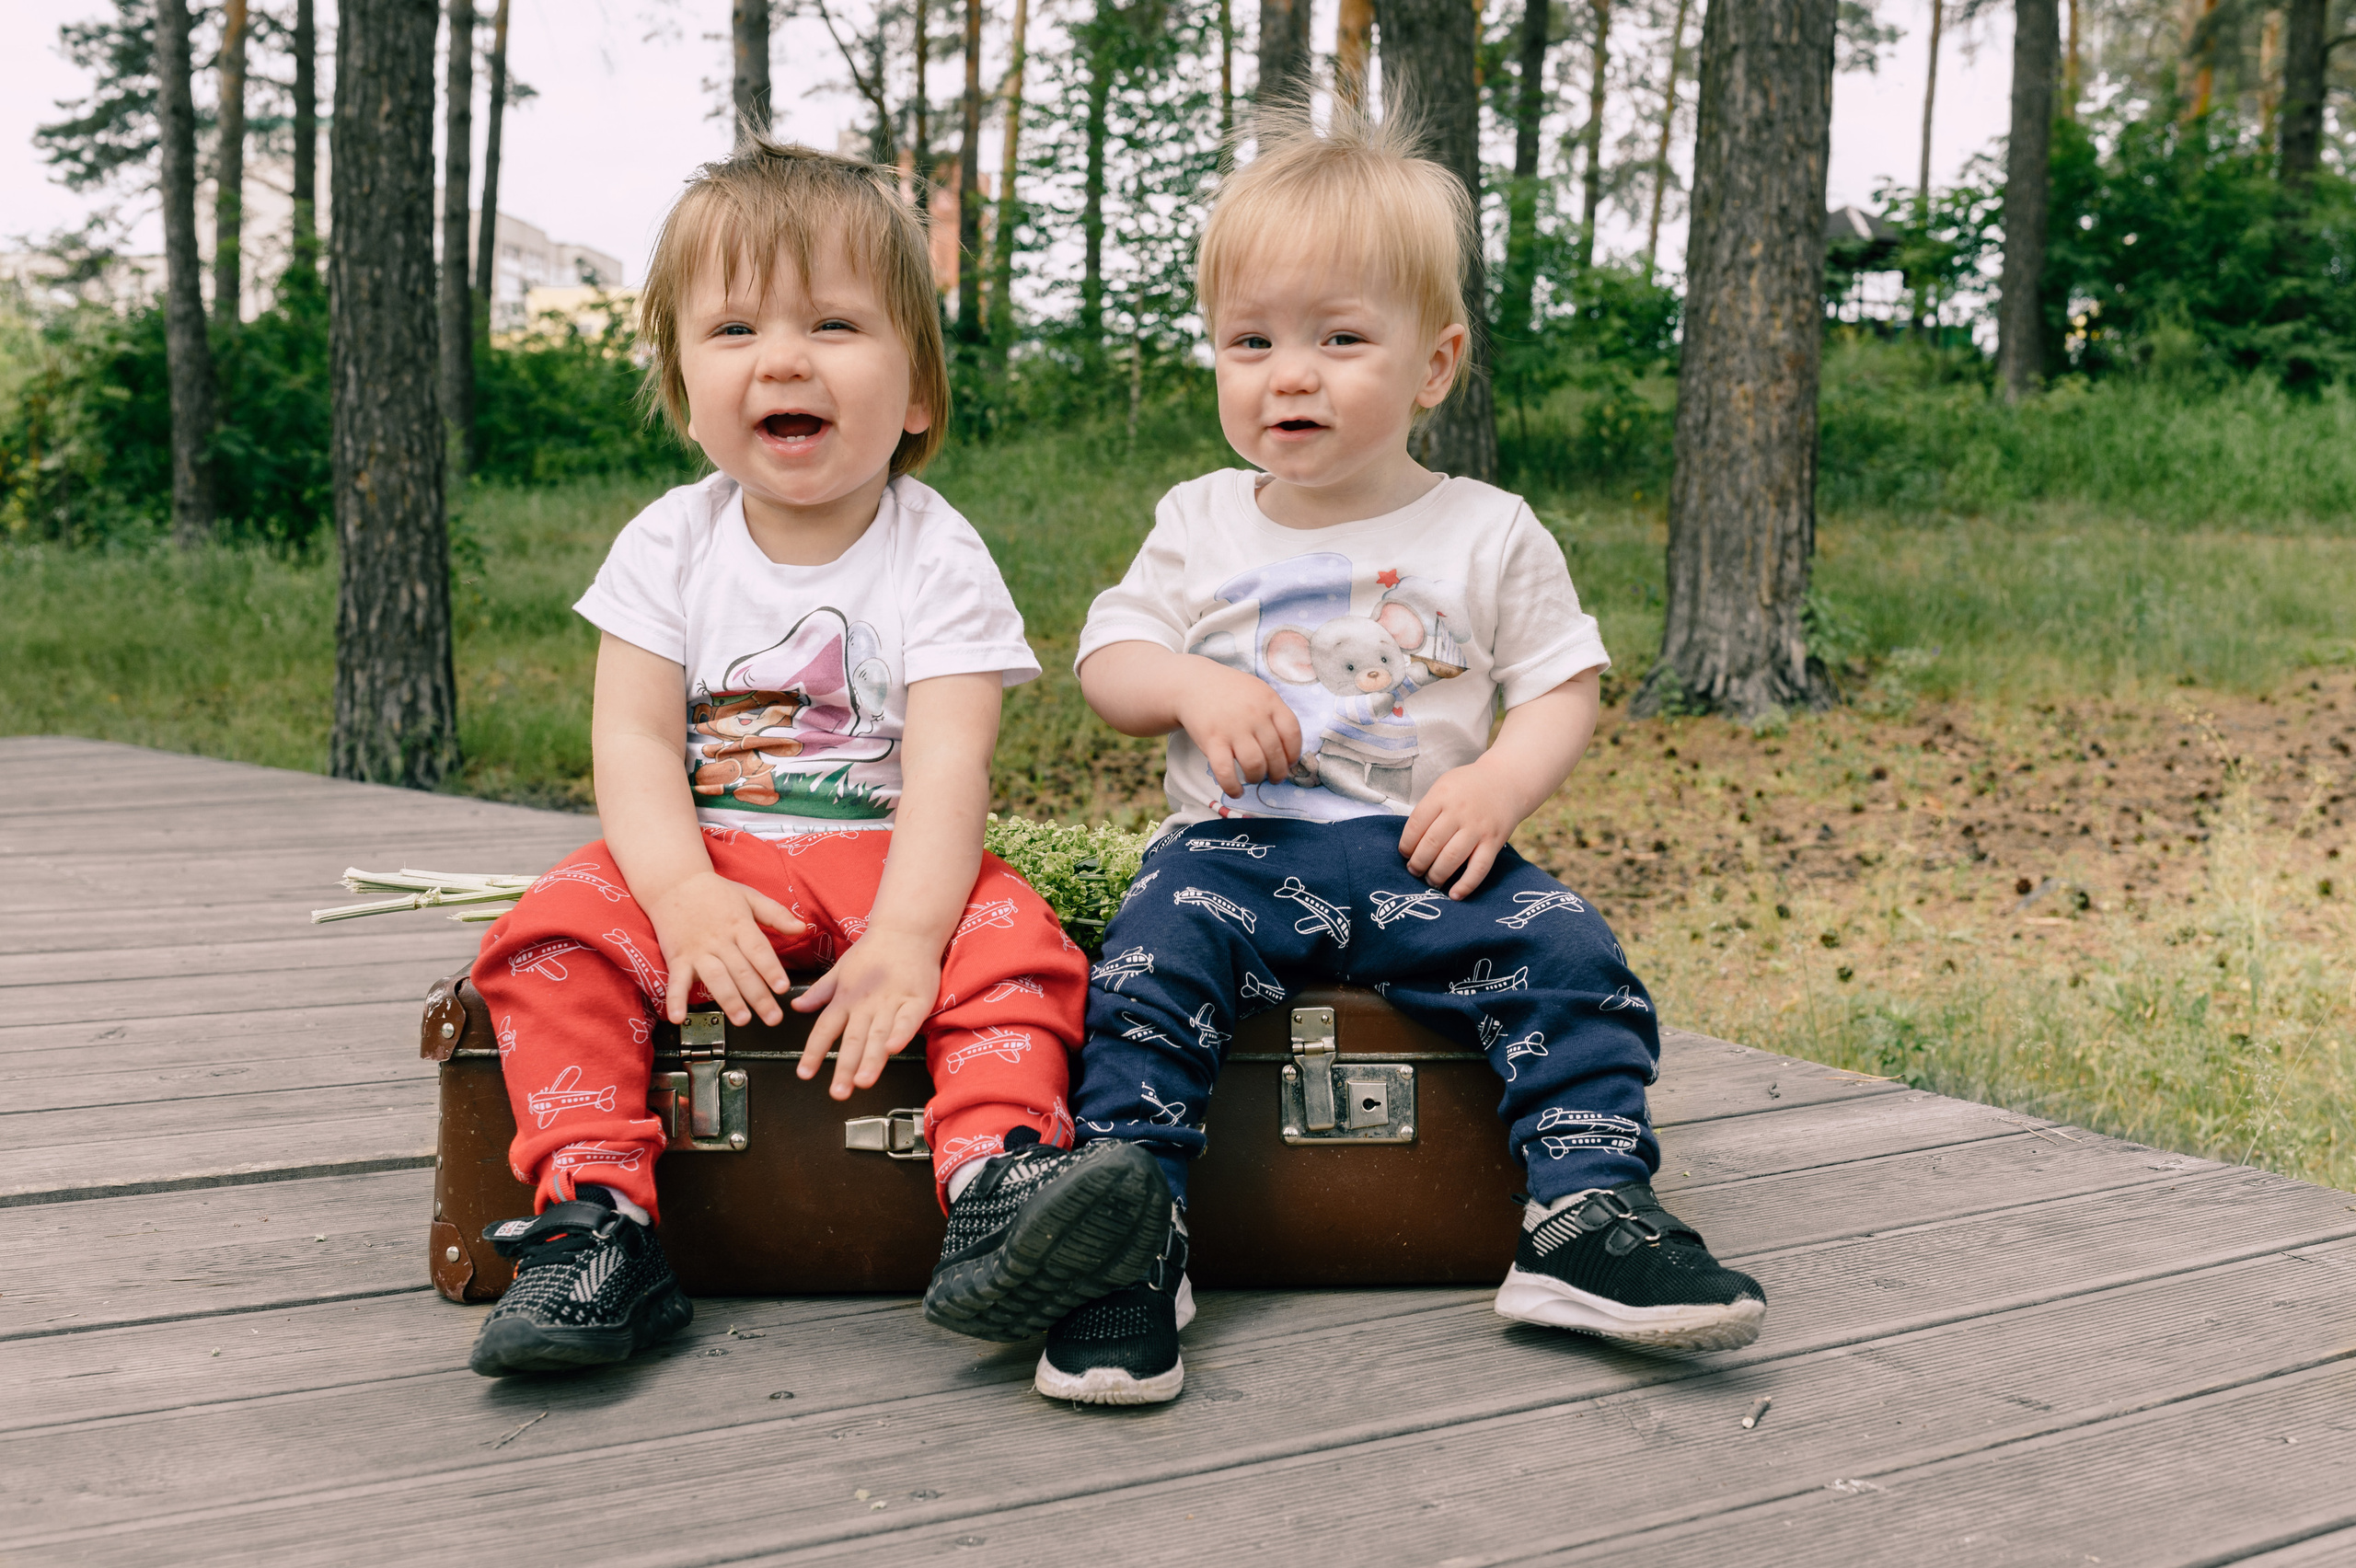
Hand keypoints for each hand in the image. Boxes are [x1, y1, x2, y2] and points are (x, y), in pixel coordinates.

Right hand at [641, 870, 806, 1025]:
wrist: (673, 882)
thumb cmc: (714, 892)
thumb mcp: (749, 896)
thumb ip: (776, 914)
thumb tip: (802, 927)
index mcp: (739, 924)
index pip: (758, 950)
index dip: (771, 969)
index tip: (782, 987)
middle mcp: (719, 940)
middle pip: (741, 970)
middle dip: (759, 996)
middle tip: (773, 1017)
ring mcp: (697, 950)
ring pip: (715, 978)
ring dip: (729, 1000)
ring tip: (742, 1019)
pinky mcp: (677, 958)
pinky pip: (676, 981)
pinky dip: (676, 1000)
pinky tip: (679, 1017)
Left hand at [791, 929, 940, 1099]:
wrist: (906, 930)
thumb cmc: (874, 951)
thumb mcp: (840, 970)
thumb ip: (820, 992)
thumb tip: (797, 1006)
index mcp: (845, 998)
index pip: (824, 1029)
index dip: (814, 1052)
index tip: (805, 1073)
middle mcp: (865, 1003)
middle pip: (852, 1039)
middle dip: (844, 1068)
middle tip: (839, 1091)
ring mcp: (891, 1002)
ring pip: (878, 1035)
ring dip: (870, 1059)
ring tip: (863, 1081)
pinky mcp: (916, 999)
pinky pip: (907, 1020)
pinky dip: (900, 1034)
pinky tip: (894, 1049)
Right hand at [1173, 657, 1303, 796]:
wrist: (1194, 685)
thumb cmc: (1231, 692)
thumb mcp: (1258, 691)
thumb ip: (1274, 714)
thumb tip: (1288, 751)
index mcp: (1269, 701)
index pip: (1292, 733)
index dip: (1294, 753)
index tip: (1289, 762)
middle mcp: (1254, 715)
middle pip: (1275, 754)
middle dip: (1278, 773)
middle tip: (1273, 777)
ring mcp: (1233, 728)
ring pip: (1255, 765)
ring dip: (1257, 778)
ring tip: (1254, 778)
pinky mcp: (1212, 741)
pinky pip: (1226, 771)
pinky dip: (1233, 787)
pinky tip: (1236, 791)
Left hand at [1398, 758, 1528, 898]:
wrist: (1506, 782)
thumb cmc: (1468, 787)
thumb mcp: (1443, 787)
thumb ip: (1428, 810)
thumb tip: (1411, 843)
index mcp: (1442, 795)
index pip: (1416, 824)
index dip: (1406, 844)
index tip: (1405, 853)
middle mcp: (1459, 812)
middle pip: (1431, 844)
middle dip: (1418, 863)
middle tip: (1414, 870)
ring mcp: (1478, 828)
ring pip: (1451, 858)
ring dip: (1436, 875)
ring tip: (1430, 880)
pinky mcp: (1494, 842)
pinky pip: (1479, 868)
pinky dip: (1466, 885)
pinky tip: (1454, 895)